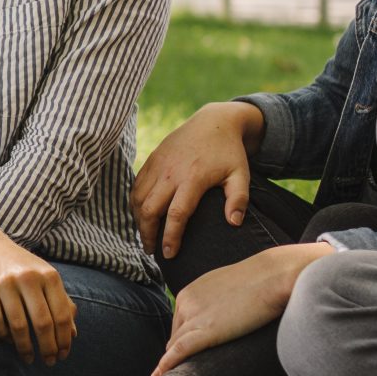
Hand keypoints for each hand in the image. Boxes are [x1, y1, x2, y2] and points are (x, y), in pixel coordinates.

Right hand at [0, 236, 76, 362]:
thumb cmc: (22, 267)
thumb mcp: (46, 278)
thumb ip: (62, 303)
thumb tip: (73, 334)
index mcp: (49, 276)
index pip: (62, 315)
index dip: (64, 339)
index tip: (63, 355)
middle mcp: (28, 277)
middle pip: (42, 323)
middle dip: (47, 348)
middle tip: (49, 362)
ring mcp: (5, 282)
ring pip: (18, 325)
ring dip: (25, 347)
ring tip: (29, 358)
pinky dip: (4, 335)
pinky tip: (9, 342)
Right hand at [131, 102, 261, 258]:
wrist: (214, 121)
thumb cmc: (229, 152)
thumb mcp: (241, 174)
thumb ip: (239, 199)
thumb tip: (234, 224)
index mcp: (193, 178)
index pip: (176, 214)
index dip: (170, 237)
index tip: (169, 254)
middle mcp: (170, 172)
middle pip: (149, 209)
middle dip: (148, 234)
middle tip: (152, 251)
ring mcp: (158, 164)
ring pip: (138, 198)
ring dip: (139, 220)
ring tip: (146, 236)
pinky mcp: (152, 158)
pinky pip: (136, 185)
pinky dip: (135, 203)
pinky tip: (141, 215)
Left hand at [151, 243, 320, 375]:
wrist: (273, 277)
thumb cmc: (259, 280)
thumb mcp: (227, 286)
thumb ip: (216, 300)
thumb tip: (221, 314)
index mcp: (189, 292)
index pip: (180, 322)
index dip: (183, 338)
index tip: (185, 352)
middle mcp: (186, 303)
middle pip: (175, 335)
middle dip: (176, 351)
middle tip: (177, 370)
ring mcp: (194, 317)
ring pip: (176, 345)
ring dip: (171, 361)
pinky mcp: (206, 332)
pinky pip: (179, 351)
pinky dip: (166, 364)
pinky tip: (158, 375)